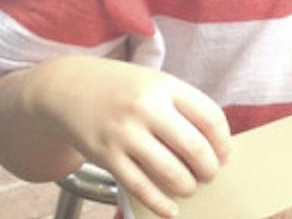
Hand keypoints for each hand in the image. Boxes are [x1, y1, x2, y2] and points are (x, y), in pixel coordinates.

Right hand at [43, 57, 230, 218]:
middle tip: (210, 174)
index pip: (210, 117)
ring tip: (190, 187)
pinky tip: (170, 209)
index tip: (224, 154)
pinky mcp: (106, 157)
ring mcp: (125, 134)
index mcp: (165, 86)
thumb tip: (213, 146)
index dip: (223, 141)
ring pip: (169, 171)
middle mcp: (146, 108)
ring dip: (187, 186)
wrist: (67, 89)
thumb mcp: (155, 84)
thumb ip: (181, 107)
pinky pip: (140, 187)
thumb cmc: (121, 89)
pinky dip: (159, 203)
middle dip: (209, 168)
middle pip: (194, 147)